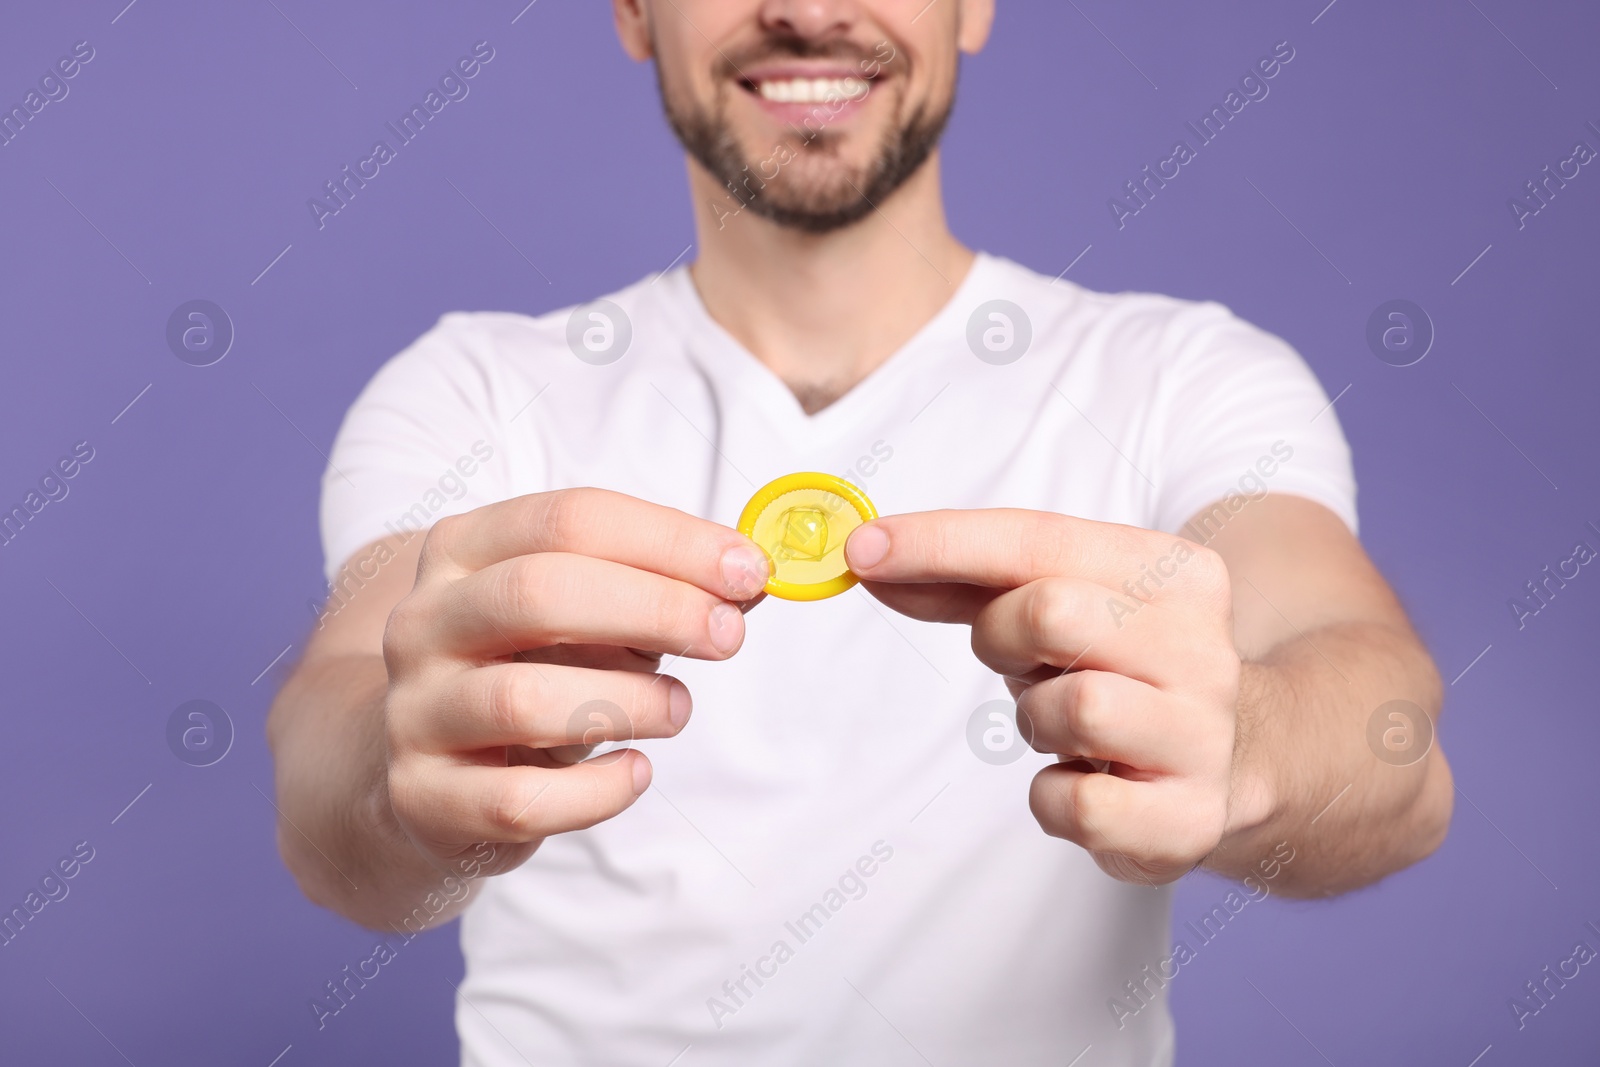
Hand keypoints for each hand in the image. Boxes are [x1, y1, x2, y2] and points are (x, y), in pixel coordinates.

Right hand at [380, 488, 769, 875]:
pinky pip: (520, 800)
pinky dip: (597, 791)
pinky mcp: (424, 800)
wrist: (419, 773)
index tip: (749, 569)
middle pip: (539, 592)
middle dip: (655, 608)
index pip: (568, 520)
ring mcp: (414, 712)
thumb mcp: (584, 616)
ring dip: (630, 702)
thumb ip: (657, 592)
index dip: (670, 541)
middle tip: (728, 635)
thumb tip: (747, 581)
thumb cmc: (528, 672)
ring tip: (678, 708)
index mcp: (462, 551)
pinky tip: (635, 772)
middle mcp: (423, 622)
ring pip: (522, 699)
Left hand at [845, 509, 1247, 884]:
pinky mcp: (1188, 819)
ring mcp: (1203, 736)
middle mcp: (1202, 648)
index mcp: (1175, 573)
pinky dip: (1052, 796)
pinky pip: (1075, 803)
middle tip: (1020, 661)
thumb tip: (871, 559)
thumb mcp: (1059, 606)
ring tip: (1063, 724)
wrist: (1233, 764)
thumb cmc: (1122, 668)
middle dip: (1001, 637)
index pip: (1039, 538)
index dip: (940, 542)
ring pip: (1073, 706)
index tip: (862, 549)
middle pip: (1051, 612)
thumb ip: (967, 580)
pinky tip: (1084, 780)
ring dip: (1033, 719)